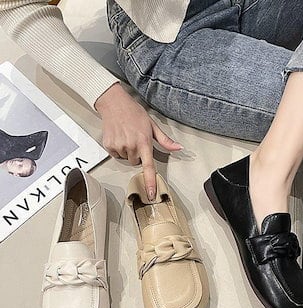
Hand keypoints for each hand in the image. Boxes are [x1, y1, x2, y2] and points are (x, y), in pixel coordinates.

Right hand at [95, 83, 182, 200]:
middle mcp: (131, 146)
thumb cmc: (134, 113)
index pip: (148, 166)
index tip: (150, 194)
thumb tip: (178, 148)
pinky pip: (116, 155)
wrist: (114, 103)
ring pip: (126, 159)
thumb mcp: (152, 125)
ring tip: (126, 136)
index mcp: (144, 142)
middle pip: (136, 162)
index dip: (150, 182)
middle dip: (137, 154)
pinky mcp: (109, 146)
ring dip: (127, 151)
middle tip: (135, 139)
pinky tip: (119, 136)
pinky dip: (118, 148)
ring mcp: (119, 146)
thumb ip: (165, 140)